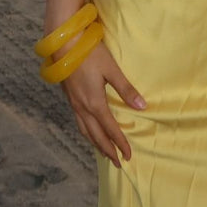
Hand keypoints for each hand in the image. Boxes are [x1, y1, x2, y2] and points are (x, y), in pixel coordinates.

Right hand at [60, 38, 146, 167]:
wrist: (63, 43)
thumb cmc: (89, 53)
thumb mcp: (111, 69)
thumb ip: (126, 89)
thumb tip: (142, 107)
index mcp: (94, 103)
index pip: (110, 129)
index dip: (120, 143)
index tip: (129, 155)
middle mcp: (82, 107)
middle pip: (96, 135)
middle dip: (108, 150)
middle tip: (118, 163)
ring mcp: (74, 103)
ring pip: (85, 130)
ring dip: (96, 144)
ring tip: (104, 153)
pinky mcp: (69, 97)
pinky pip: (79, 122)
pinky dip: (87, 132)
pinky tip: (90, 130)